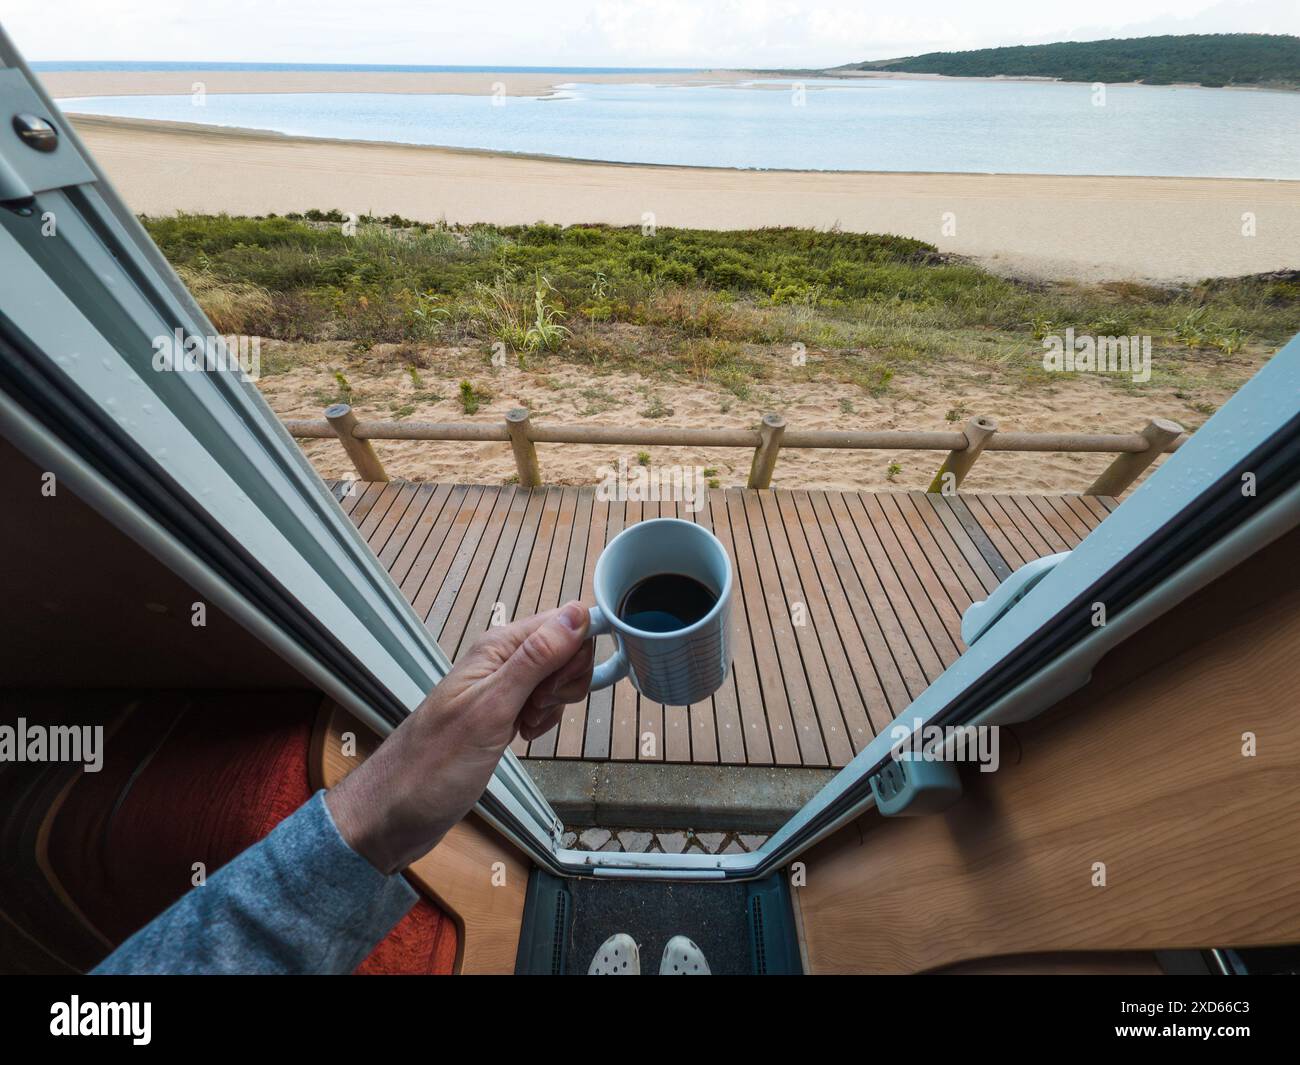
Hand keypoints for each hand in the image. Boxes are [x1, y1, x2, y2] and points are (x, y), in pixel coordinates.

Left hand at [326, 601, 593, 873]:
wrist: (397, 811)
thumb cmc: (436, 763)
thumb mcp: (492, 708)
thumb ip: (536, 659)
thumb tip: (578, 611)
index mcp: (498, 647)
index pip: (563, 622)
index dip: (574, 654)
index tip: (554, 689)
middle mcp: (501, 660)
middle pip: (564, 651)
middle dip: (564, 684)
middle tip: (532, 711)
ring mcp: (500, 688)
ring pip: (556, 680)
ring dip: (552, 707)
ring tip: (522, 727)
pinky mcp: (501, 714)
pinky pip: (541, 704)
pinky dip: (541, 722)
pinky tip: (521, 737)